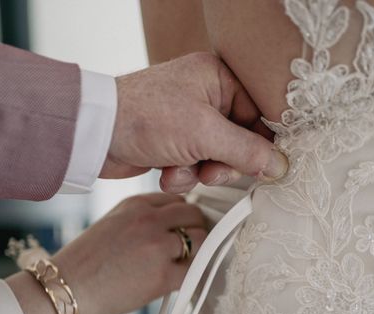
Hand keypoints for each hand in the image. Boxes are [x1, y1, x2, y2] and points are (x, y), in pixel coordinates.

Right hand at [7, 193, 206, 313]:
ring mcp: (158, 246)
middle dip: (195, 229)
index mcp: (135, 204)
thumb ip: (141, 219)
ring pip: (200, 239)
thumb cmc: (85, 263)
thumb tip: (172, 227)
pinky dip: (196, 276)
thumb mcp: (111, 224)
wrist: (63, 289)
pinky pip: (196, 270)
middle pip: (194, 214)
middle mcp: (149, 219)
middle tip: (191, 248)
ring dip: (198, 252)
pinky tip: (186, 281)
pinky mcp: (162, 275)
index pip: (177, 199)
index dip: (182, 217)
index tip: (182, 230)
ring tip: (186, 265)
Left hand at [104, 52, 287, 192]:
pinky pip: (196, 166)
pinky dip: (182, 175)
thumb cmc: (143, 117)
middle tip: (212, 170)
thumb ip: (247, 151)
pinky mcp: (175, 143)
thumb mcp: (204, 134)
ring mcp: (190, 121)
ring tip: (181, 169)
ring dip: (200, 172)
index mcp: (218, 78)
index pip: (260, 112)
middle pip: (241, 140)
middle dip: (225, 162)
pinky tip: (164, 171)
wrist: (94, 136)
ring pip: (218, 158)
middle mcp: (207, 96)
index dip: (265, 142)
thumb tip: (280, 165)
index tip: (272, 165)